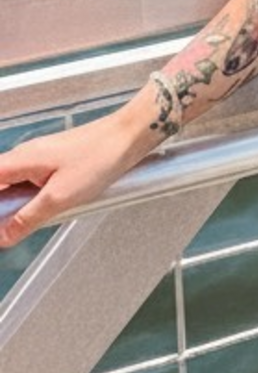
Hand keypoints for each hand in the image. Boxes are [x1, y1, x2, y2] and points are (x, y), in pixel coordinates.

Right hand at [0, 104, 152, 248]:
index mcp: (21, 160)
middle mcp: (27, 155)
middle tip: (12, 227)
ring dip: (18, 205)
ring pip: (17, 185)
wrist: (130, 135)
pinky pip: (35, 183)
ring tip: (29, 221)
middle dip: (5, 208)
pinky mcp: (58, 162)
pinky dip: (34, 198)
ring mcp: (43, 157)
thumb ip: (26, 219)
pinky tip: (48, 210)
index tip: (1, 223)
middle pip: (0, 184)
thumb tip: (2, 237)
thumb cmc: (99, 158)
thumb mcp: (58, 198)